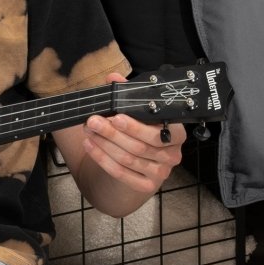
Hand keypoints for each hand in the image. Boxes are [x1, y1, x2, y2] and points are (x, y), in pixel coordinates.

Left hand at [80, 73, 184, 199]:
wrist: (140, 161)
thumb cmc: (141, 130)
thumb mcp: (137, 111)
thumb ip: (127, 94)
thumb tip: (113, 78)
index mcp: (175, 133)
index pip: (160, 132)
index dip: (136, 126)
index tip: (116, 116)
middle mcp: (172, 155)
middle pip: (140, 146)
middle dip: (113, 133)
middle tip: (93, 121)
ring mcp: (160, 173)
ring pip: (129, 159)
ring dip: (104, 144)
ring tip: (88, 131)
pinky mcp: (146, 186)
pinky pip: (121, 173)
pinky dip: (103, 159)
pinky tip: (90, 146)